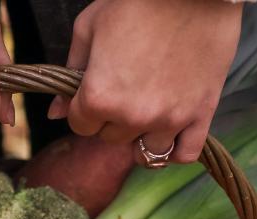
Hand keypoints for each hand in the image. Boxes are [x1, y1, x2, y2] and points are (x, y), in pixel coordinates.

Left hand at [48, 0, 242, 164]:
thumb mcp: (90, 26)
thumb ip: (71, 71)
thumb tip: (56, 112)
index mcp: (99, 96)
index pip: (80, 126)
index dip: (84, 108)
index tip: (96, 89)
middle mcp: (132, 116)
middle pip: (111, 138)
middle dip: (113, 118)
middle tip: (126, 88)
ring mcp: (168, 119)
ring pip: (145, 152)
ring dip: (141, 135)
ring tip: (147, 111)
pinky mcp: (200, 115)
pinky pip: (184, 154)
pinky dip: (175, 150)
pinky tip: (171, 133)